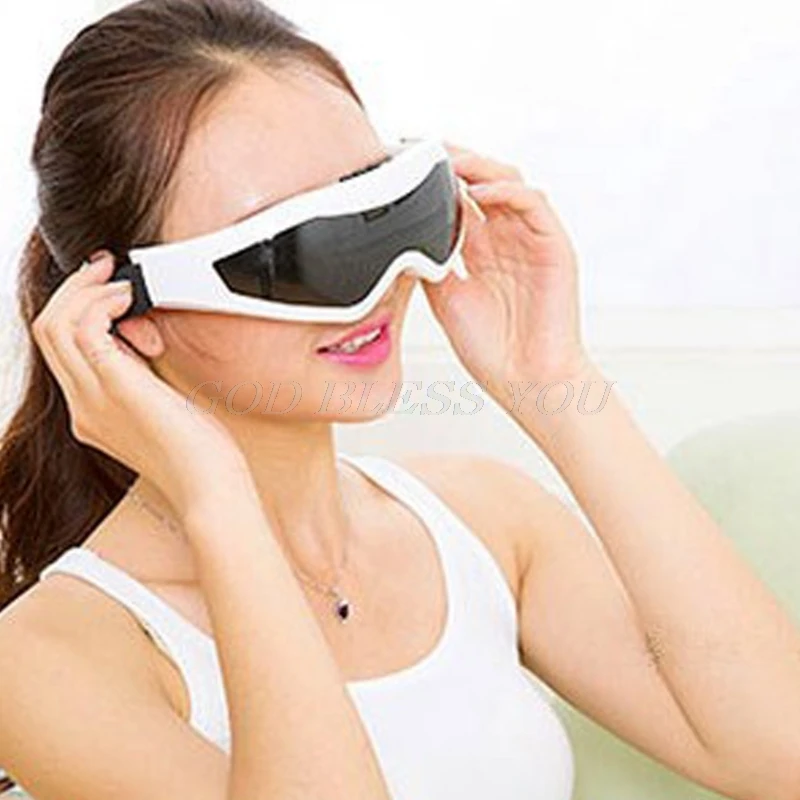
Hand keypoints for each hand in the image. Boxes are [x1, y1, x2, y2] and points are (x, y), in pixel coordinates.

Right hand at [31, 252, 253, 519]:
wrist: (209, 489)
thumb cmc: (200, 454)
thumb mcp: (161, 408)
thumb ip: (141, 378)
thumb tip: (142, 338)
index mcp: (91, 412)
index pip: (61, 349)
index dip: (77, 309)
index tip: (106, 287)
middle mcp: (83, 406)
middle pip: (48, 331)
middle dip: (75, 289)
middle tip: (106, 268)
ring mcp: (93, 399)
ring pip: (56, 325)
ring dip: (87, 291)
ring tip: (121, 281)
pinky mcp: (116, 388)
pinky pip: (85, 330)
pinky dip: (104, 303)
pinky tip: (133, 300)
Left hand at [422, 142, 591, 397]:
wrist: (526, 382)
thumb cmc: (490, 349)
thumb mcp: (446, 300)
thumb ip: (431, 263)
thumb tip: (403, 235)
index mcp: (480, 250)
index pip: (458, 199)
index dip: (434, 178)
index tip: (403, 162)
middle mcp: (505, 238)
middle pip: (481, 180)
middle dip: (453, 160)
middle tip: (421, 147)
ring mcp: (530, 239)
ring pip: (508, 182)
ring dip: (478, 166)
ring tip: (447, 159)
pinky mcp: (554, 246)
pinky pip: (534, 204)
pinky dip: (507, 191)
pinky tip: (479, 190)